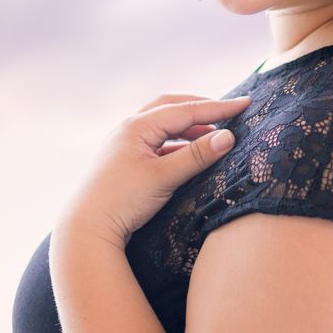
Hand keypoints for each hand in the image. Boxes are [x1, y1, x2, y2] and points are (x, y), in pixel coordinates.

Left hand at [55, 92, 253, 248]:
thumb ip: (197, 156)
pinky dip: (177, 144)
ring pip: (162, 125)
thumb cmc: (122, 201)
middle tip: (228, 112)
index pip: (185, 110)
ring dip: (189, 127)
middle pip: (170, 108)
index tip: (246, 103)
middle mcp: (128, 129)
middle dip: (200, 109)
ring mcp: (124, 144)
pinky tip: (191, 154)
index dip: (217, 108)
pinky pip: (156, 143)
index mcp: (137, 126)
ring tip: (214, 135)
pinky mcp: (124, 162)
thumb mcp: (163, 177)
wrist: (87, 229)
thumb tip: (229, 137)